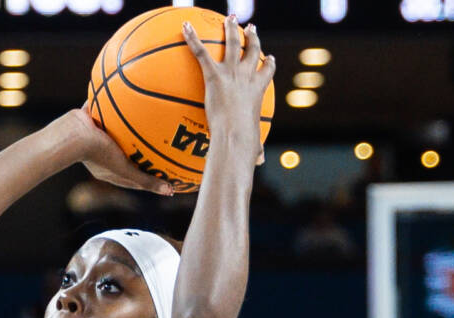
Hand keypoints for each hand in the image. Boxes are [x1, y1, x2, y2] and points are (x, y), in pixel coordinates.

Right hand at [57, 110, 178, 195]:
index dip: (150, 176)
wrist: (73, 132)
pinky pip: (110, 113)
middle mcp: (104, 154)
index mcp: (109, 170)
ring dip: (132, 129)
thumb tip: (170, 191)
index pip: (134, 176)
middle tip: (164, 149)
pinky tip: (136, 100)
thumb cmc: (97, 154)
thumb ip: (146, 180)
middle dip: (143, 152)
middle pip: (128, 154)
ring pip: (120, 133)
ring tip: (151, 120)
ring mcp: (98, 137)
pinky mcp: (94, 119)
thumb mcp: (126, 170)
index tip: (167, 175)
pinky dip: (122, 109)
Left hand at [183, 19, 274, 150]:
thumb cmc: (245, 143)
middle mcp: (248, 76)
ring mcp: (232, 72)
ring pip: (232, 43)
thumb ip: (255, 149)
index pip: (266, 72)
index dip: (268, 63)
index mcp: (258, 90)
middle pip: (252, 50)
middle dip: (252, 37)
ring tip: (230, 18)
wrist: (236, 136)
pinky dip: (192, 37)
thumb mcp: (253, 144)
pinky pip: (201, 51)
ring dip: (230, 29)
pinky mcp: (214, 74)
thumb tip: (259, 161)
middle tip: (251, 28)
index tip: (268, 57)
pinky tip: (184, 25)